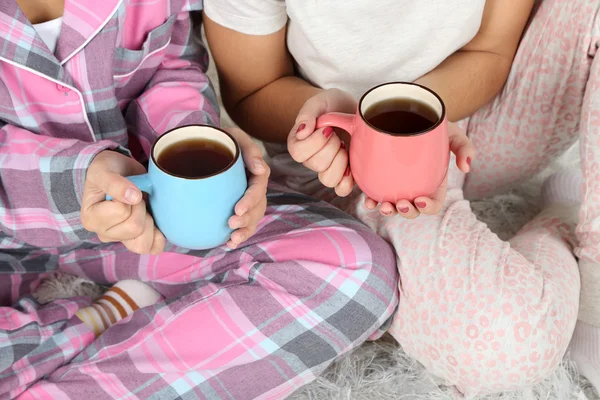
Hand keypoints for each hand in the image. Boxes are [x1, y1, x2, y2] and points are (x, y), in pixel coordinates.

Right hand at [81, 151, 165, 254]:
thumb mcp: (104, 169)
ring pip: (142, 244)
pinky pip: (153, 249)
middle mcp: (103, 233)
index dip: (130, 196)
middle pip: (134, 228)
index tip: (125, 188)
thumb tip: (133, 197)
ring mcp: (120, 240)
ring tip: (142, 208)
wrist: (120, 172)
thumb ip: (115, 183)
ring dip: (149, 222)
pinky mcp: (136, 242)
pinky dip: (159, 236)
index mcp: (91, 218)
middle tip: (136, 197)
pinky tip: (154, 221)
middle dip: (141, 208)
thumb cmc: (108, 170)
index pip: (121, 212)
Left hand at [226, 127, 269, 248]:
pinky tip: (229, 243)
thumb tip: (260, 168)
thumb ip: (248, 148)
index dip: (251, 200)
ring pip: (253, 219)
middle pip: (258, 207)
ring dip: (245, 230)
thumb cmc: (219, 139)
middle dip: (247, 219)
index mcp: (254, 172)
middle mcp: (252, 188)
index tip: (238, 209)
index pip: (258, 188)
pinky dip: (238, 236)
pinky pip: (242, 225)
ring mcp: (245, 199)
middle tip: (231, 223)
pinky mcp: (235, 208)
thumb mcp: (233, 136)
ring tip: (233, 239)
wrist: (204, 144)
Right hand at [288, 89, 356, 196]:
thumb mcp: (320, 101)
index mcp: (298, 143)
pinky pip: (341, 189)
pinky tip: (352, 167)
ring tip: (345, 147)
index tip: (327, 128)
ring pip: (328, 180)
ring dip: (340, 162)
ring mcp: (326, 169)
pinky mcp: (343, 175)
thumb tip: (303, 132)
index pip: (298, 153)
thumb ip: (308, 113)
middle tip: (337, 134)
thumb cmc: (332, 104)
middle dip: (332, 146)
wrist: (351, 110)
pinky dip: (348, 182)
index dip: (315, 141)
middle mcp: (310, 159)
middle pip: (316, 165)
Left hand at [365, 122, 474, 217]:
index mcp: (434, 184)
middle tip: (400, 203)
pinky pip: (376, 193)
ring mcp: (398, 185)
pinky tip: (368, 201)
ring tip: (382, 205)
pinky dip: (372, 201)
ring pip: (393, 206)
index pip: (434, 204)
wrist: (413, 112)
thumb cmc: (435, 127)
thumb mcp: (454, 134)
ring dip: (388, 211)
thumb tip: (466, 167)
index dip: (428, 207)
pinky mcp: (382, 178)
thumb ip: (464, 147)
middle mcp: (416, 188)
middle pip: (412, 209)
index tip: (420, 200)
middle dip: (406, 212)